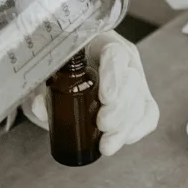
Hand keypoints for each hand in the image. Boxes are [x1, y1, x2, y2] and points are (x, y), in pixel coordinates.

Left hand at [30, 32, 159, 155]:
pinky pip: (148, 115)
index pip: (115, 54)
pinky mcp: (139, 101)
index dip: (114, 76)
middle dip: (120, 108)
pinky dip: (136, 130)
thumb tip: (40, 107)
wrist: (61, 80)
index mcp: (100, 43)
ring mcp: (134, 81)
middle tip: (103, 125)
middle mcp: (123, 60)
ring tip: (107, 145)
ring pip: (141, 102)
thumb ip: (40, 88)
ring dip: (125, 127)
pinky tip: (121, 141)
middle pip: (132, 81)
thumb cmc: (54, 72)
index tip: (105, 98)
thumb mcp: (42, 76)